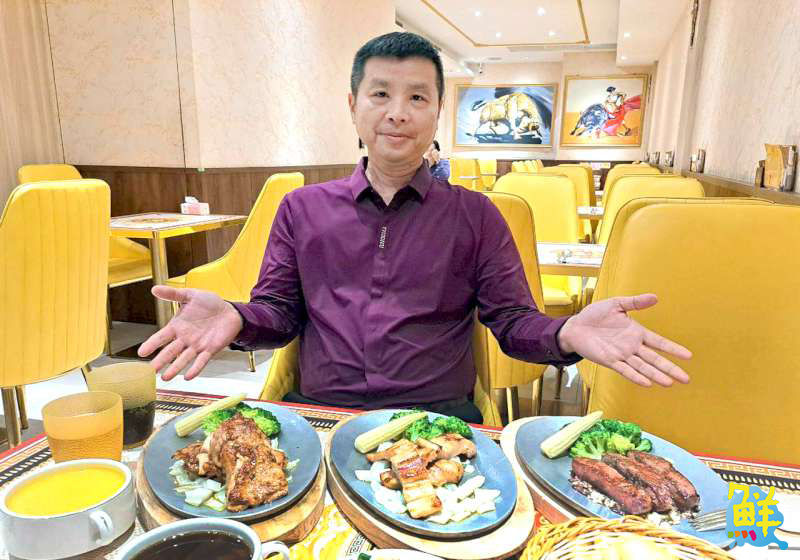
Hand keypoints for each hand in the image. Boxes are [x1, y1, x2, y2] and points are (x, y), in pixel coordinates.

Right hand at [138, 286, 243, 380]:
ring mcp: (197, 345)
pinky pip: (202, 361)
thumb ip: (173, 294)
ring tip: (165, 377)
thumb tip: (154, 288)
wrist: (230, 310)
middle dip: (160, 361)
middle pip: (170, 351)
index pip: (162, 336)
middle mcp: (185, 338)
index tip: (141, 352)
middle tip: (150, 370)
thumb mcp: (190, 295)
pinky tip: (188, 376)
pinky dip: (195, 368)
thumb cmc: (210, 303)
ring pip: (183, 359)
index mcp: (178, 326)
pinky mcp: (210, 349)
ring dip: (175, 368)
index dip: (152, 344)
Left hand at [557, 293, 690, 386]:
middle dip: (670, 368)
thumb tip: (655, 297)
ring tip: (670, 382)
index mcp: (636, 332)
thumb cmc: (595, 315)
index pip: (659, 342)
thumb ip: (635, 302)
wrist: (575, 326)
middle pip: (655, 359)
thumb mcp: (616, 304)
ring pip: (643, 367)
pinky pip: (625, 370)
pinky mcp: (610, 361)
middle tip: (686, 378)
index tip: (689, 356)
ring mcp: (622, 355)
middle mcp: (632, 346)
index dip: (673, 349)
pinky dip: (636, 376)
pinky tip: (647, 383)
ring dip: (656, 375)